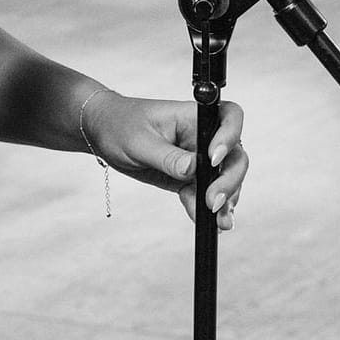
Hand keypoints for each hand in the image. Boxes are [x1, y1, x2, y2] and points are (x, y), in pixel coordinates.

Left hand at [81, 89, 249, 229]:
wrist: (105, 133)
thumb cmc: (120, 125)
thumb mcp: (139, 141)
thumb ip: (167, 156)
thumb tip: (192, 170)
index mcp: (192, 116)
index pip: (229, 117)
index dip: (229, 137)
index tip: (214, 159)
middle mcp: (202, 135)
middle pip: (234, 153)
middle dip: (230, 179)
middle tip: (214, 201)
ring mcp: (198, 157)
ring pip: (225, 177)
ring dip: (226, 198)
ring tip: (220, 221)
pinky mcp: (188, 176)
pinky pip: (204, 192)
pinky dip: (208, 209)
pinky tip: (209, 223)